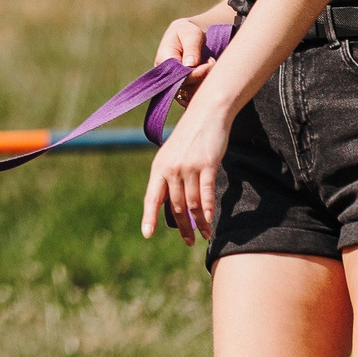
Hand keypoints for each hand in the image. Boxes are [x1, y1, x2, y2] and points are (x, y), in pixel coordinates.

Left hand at [141, 100, 230, 244]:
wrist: (206, 114)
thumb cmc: (189, 138)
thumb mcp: (172, 155)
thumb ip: (170, 177)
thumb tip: (174, 204)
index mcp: (158, 167)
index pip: (151, 197)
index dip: (149, 216)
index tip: (147, 234)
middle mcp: (170, 168)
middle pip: (175, 205)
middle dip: (182, 227)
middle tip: (188, 242)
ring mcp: (188, 167)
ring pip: (191, 202)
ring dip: (198, 222)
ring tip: (204, 235)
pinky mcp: (206, 165)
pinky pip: (206, 192)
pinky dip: (208, 209)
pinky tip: (210, 221)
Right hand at [152, 17, 218, 107]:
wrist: (187, 37)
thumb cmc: (188, 33)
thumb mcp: (191, 34)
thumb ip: (191, 48)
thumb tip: (190, 64)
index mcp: (163, 60)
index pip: (178, 74)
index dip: (196, 73)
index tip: (209, 63)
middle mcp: (165, 75)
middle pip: (185, 86)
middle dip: (202, 76)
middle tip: (212, 62)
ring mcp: (173, 84)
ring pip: (190, 92)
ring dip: (204, 82)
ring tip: (210, 64)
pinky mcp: (182, 89)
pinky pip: (192, 97)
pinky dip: (204, 89)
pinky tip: (210, 77)